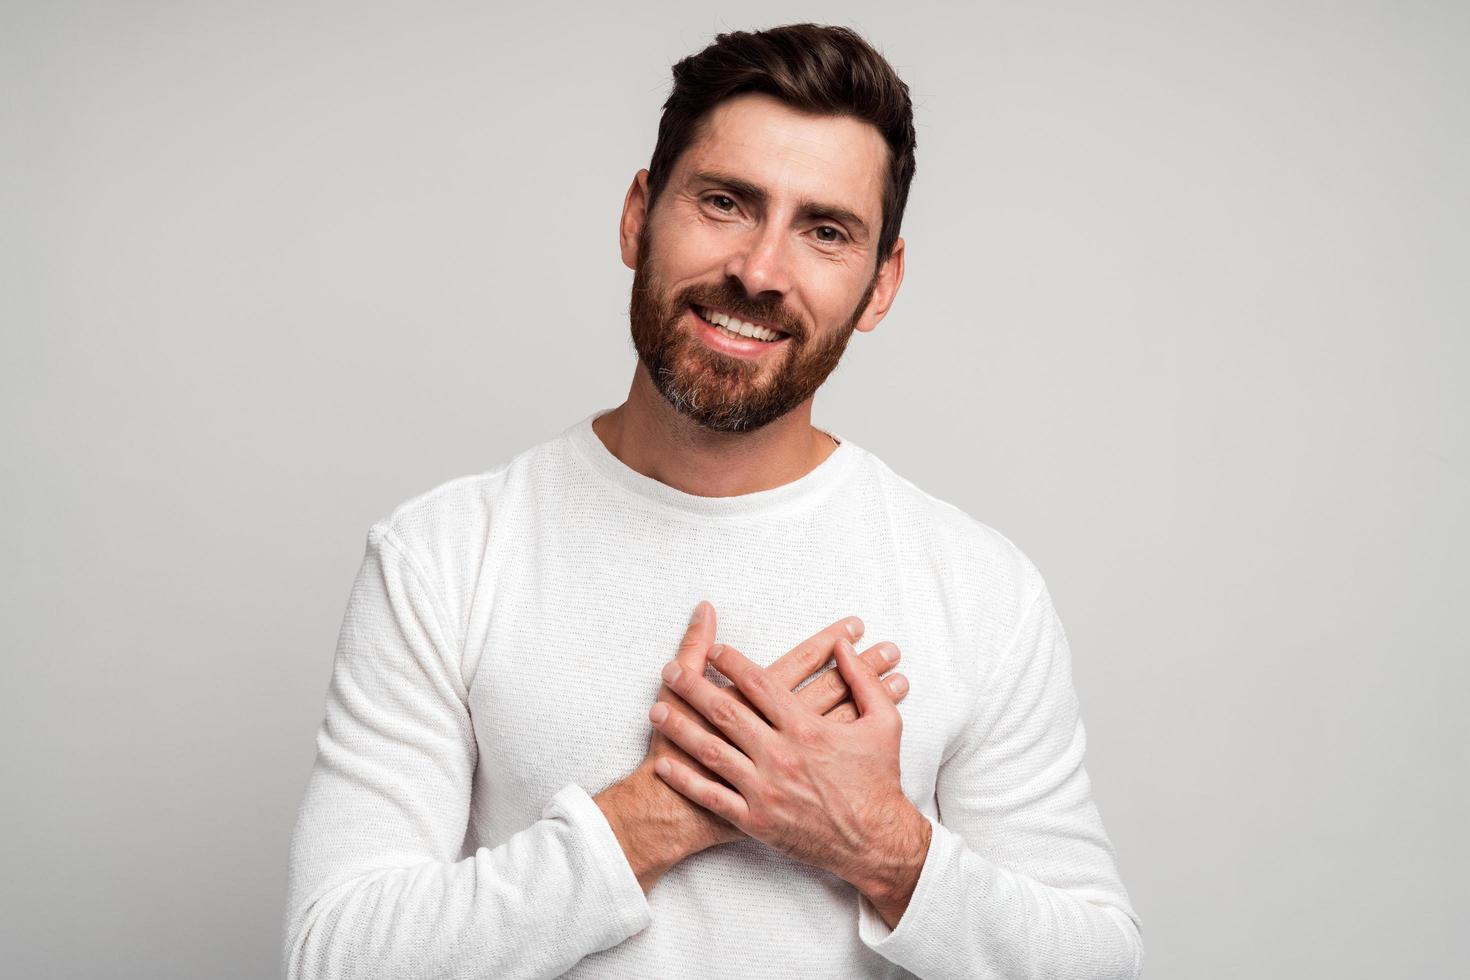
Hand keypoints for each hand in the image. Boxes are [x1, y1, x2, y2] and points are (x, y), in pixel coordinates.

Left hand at [595, 602, 908, 892]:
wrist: (875, 842)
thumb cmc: (879, 781)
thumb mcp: (884, 723)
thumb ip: (862, 680)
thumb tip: (844, 645)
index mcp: (806, 728)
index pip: (760, 684)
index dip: (733, 663)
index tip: (714, 650)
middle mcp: (780, 755)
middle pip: (726, 711)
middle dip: (693, 687)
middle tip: (669, 670)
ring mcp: (765, 789)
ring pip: (711, 751)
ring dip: (680, 729)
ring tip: (655, 710)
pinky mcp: (756, 820)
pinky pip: (712, 796)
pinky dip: (685, 779)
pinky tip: (664, 764)